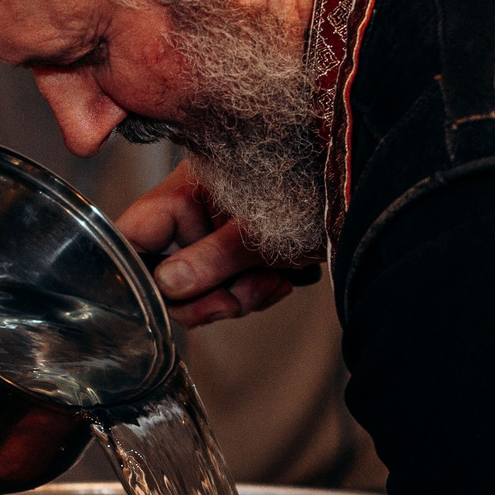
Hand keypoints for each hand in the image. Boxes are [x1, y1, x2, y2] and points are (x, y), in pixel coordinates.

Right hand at [116, 160, 317, 327]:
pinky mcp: (240, 254)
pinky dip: (252, 292)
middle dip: (202, 296)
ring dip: (235, 297)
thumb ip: (209, 261)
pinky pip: (230, 289)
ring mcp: (217, 235)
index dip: (133, 270)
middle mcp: (195, 214)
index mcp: (185, 193)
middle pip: (168, 273)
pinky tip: (279, 280)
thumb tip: (164, 286)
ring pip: (202, 288)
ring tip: (269, 282)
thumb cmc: (315, 192)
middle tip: (229, 302)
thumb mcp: (258, 233)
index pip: (134, 234)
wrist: (361, 197)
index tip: (153, 301)